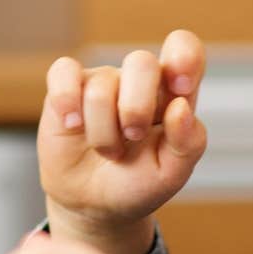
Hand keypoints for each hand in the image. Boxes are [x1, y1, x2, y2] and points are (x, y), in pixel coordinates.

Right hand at [39, 30, 206, 253]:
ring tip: (107, 151)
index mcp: (172, 94)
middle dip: (136, 108)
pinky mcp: (66, 87)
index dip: (184, 58)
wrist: (92, 205)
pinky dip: (67, 101)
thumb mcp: (171, 174)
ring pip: (101, 87)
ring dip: (103, 132)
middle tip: (133, 137)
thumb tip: (180, 106)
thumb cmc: (137, 183)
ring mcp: (101, 81)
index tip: (180, 91)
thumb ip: (188, 142)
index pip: (185, 48)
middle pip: (142, 61)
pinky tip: (72, 125)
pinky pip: (64, 72)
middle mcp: (138, 81)